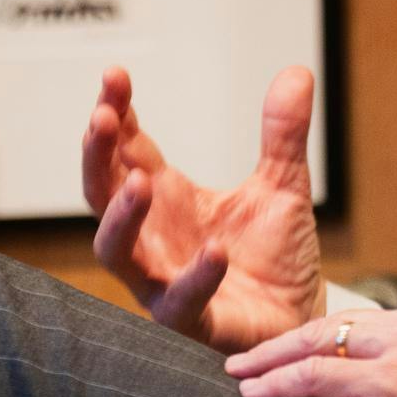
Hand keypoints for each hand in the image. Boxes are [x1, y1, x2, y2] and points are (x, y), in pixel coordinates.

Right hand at [82, 64, 322, 352]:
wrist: (300, 323)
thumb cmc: (275, 259)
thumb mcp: (285, 185)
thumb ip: (283, 134)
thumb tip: (297, 72)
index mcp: (169, 199)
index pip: (126, 151)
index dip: (116, 115)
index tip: (115, 76)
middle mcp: (155, 238)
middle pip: (102, 195)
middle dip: (96, 156)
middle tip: (102, 117)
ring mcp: (165, 281)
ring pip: (118, 253)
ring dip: (122, 216)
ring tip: (139, 181)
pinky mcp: (193, 324)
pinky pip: (180, 304)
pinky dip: (194, 277)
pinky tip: (214, 250)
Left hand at [226, 304, 396, 396]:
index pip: (370, 323)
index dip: (331, 338)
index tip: (303, 350)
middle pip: (337, 324)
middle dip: (288, 340)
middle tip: (252, 356)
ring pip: (319, 344)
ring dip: (273, 359)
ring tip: (242, 373)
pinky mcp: (389, 383)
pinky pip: (319, 377)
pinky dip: (281, 382)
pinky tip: (257, 392)